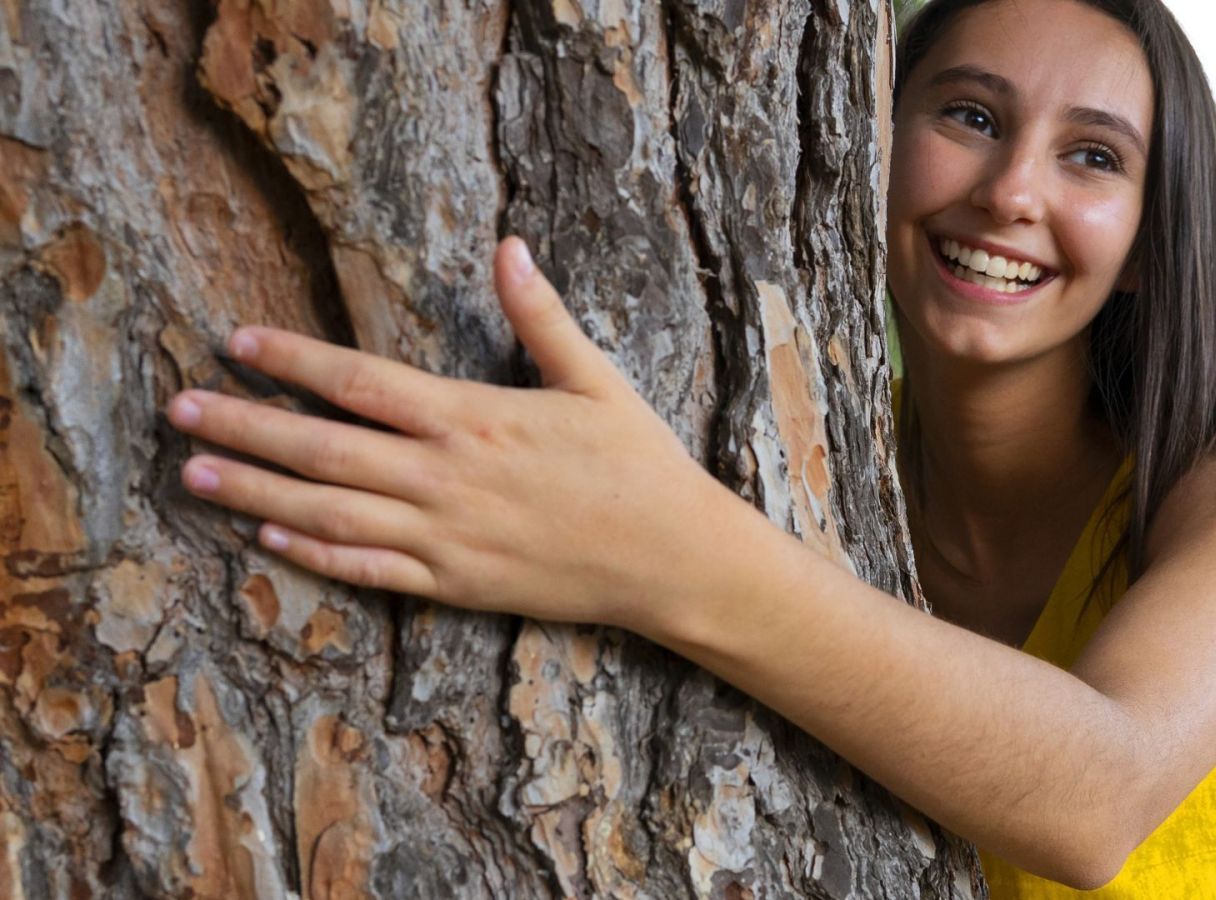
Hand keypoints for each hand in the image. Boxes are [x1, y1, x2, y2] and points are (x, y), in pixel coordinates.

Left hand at [164, 236, 733, 629]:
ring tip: (194, 476)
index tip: (237, 342)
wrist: (671, 557)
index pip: (361, 382)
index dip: (292, 360)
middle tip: (180, 411)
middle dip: (245, 426)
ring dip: (256, 493)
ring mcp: (444, 536)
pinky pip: (369, 571)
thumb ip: (540, 316)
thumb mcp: (596, 378)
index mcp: (474, 417)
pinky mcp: (455, 584)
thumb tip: (509, 246)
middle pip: (323, 448)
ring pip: (329, 512)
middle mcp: (445, 477)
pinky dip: (314, 555)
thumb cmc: (638, 463)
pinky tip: (268, 539)